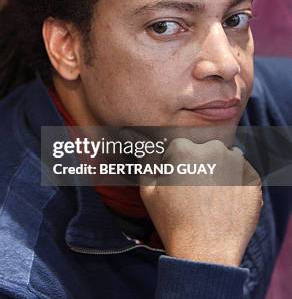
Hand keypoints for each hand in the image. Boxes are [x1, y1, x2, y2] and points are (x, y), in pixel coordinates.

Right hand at [139, 138, 261, 266]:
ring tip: (212, 194)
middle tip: (195, 189)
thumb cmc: (172, 221)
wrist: (204, 250)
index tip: (178, 180)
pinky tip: (226, 201)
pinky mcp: (252, 180)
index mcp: (184, 149)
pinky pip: (244, 173)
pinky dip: (237, 182)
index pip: (181, 145)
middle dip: (202, 162)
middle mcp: (212, 150)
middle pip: (206, 148)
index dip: (178, 163)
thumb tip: (142, 145)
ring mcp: (236, 164)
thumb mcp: (147, 191)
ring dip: (221, 169)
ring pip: (228, 157)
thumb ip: (146, 162)